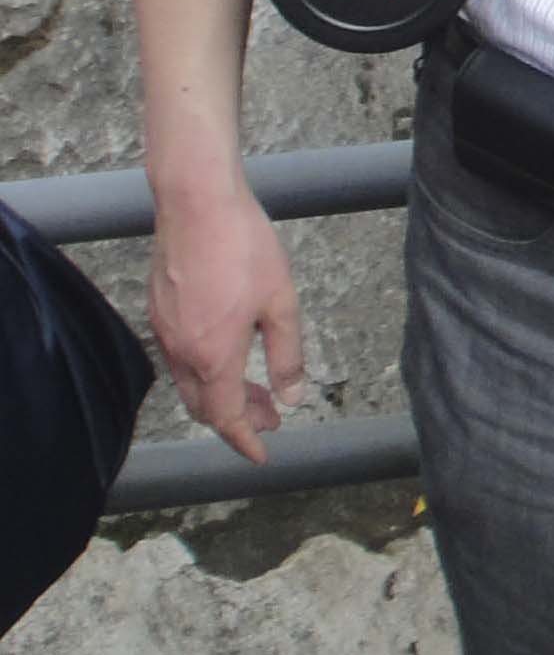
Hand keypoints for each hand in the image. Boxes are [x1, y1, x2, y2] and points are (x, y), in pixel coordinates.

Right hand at [149, 181, 307, 461]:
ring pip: (190, 382)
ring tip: (257, 386)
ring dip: (221, 392)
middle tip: (270, 416)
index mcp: (212, 356)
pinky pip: (180, 357)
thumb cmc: (243, 246)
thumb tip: (292, 397)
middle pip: (204, 405)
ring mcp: (165, 330)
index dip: (244, 440)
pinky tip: (229, 352)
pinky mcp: (160, 309)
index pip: (224, 418)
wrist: (196, 201)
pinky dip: (205, 369)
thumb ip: (287, 354)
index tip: (261, 454)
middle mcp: (181, 350)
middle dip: (237, 418)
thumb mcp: (281, 302)